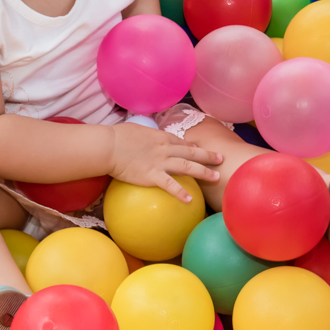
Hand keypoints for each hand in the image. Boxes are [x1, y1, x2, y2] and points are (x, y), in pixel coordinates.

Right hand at [108, 123, 222, 202]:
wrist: (109, 146)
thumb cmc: (118, 136)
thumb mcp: (136, 129)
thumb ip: (146, 134)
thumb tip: (146, 136)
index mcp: (161, 137)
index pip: (181, 142)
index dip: (192, 145)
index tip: (199, 149)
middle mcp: (165, 148)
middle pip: (191, 152)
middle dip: (208, 155)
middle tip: (221, 159)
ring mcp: (160, 162)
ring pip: (187, 166)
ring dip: (203, 171)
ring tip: (216, 178)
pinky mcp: (152, 175)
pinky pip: (170, 185)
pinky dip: (180, 192)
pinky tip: (190, 200)